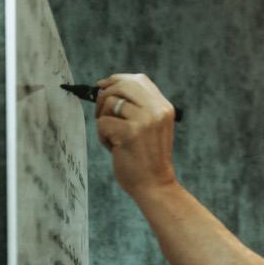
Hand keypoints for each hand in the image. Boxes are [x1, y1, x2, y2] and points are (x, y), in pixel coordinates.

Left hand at [94, 73, 176, 196]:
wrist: (154, 185)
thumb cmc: (147, 158)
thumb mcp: (151, 127)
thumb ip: (138, 107)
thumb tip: (106, 88)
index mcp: (164, 107)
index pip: (139, 79)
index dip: (117, 80)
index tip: (103, 87)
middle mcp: (156, 110)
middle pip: (122, 86)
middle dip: (104, 96)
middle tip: (99, 112)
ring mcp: (144, 121)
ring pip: (109, 103)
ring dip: (103, 120)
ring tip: (113, 137)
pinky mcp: (130, 133)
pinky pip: (102, 123)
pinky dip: (102, 136)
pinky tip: (114, 148)